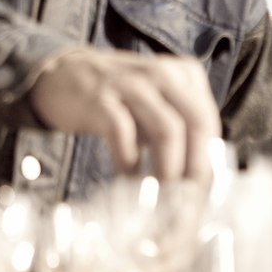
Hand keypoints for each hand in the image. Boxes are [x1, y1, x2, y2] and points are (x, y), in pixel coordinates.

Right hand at [29, 47, 221, 184]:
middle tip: (187, 198)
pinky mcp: (101, 99)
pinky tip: (128, 174)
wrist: (62, 75)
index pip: (209, 121)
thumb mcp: (159, 102)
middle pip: (197, 123)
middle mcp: (163, 74)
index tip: (202, 191)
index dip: (209, 159)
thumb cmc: (120, 99)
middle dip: (196, 167)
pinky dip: (129, 160)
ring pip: (167, 130)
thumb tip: (199, 178)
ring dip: (167, 168)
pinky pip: (124, 133)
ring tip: (160, 193)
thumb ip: (182, 129)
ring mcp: (131, 84)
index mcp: (185, 74)